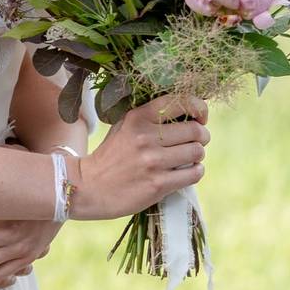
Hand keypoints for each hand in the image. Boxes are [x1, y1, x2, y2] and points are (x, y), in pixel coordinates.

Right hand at [69, 95, 210, 220]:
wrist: (87, 187)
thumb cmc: (110, 156)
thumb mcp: (123, 127)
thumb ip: (150, 118)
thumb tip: (188, 114)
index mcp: (137, 117)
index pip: (181, 102)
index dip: (199, 108)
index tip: (200, 118)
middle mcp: (146, 137)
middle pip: (195, 130)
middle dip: (201, 136)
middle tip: (195, 142)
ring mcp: (152, 161)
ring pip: (197, 152)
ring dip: (197, 156)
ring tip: (188, 159)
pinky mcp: (158, 184)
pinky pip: (194, 174)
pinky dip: (195, 172)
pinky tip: (185, 172)